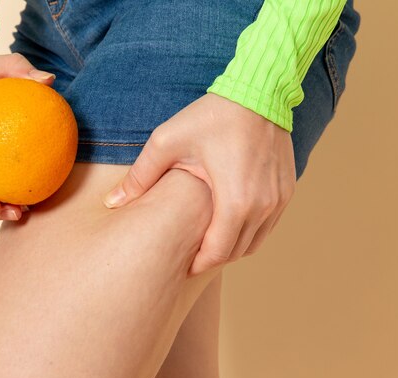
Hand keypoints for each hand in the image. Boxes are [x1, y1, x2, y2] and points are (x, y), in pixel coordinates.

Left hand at [102, 93, 296, 274]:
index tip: (180, 266)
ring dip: (231, 247)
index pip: (217, 254)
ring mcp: (279, 200)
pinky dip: (249, 232)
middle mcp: (263, 207)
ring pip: (254, 243)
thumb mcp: (167, 142)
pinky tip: (228, 222)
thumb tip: (111, 203)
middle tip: (189, 255)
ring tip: (207, 240)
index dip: (197, 265)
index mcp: (235, 202)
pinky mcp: (286, 190)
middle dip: (211, 258)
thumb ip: (140, 176)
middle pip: (236, 253)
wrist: (259, 92)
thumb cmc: (211, 116)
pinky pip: (268, 225)